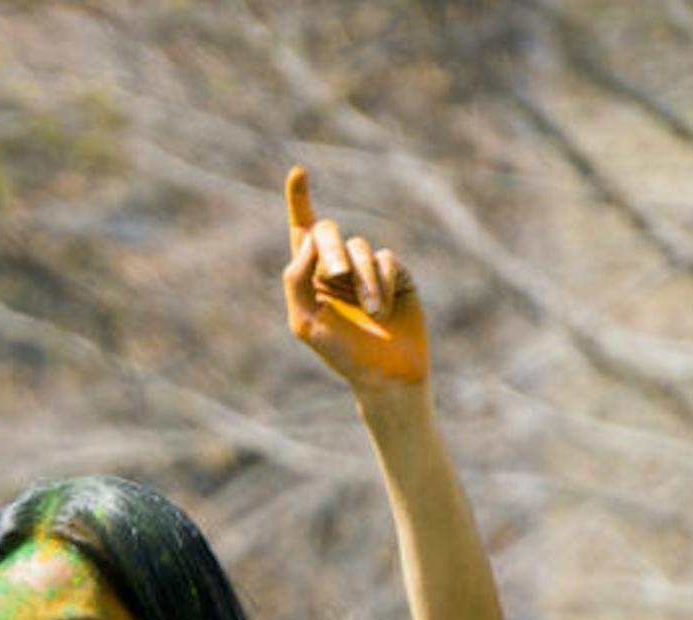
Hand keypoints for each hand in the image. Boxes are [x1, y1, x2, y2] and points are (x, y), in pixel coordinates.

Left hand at [283, 165, 427, 390]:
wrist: (384, 374)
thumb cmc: (340, 353)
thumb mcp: (305, 321)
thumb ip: (296, 278)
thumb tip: (308, 236)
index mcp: (309, 278)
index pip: (302, 232)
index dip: (300, 201)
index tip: (298, 171)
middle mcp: (337, 268)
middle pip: (329, 233)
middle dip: (330, 250)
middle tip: (336, 275)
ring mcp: (367, 269)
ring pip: (360, 248)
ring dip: (364, 280)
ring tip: (372, 310)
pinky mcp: (396, 273)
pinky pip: (386, 260)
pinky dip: (384, 283)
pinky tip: (386, 308)